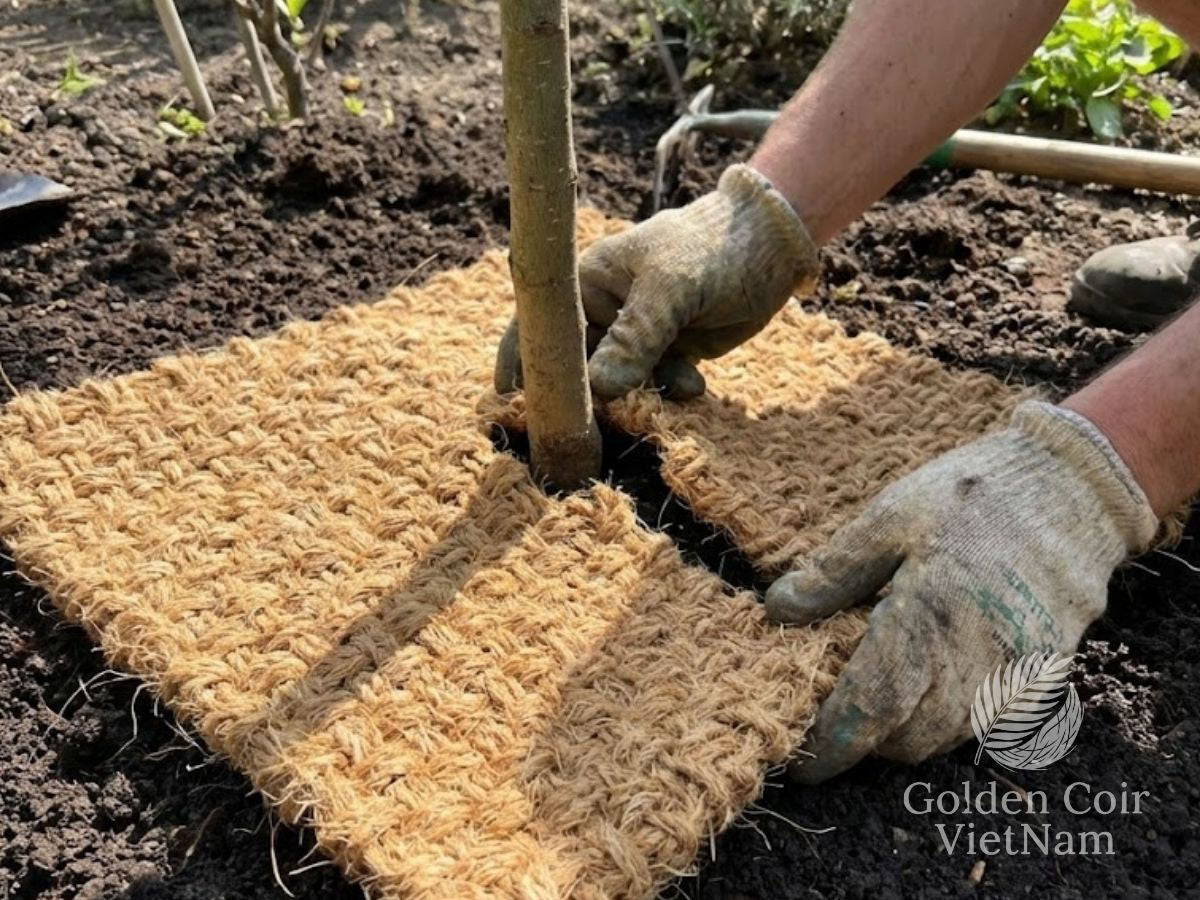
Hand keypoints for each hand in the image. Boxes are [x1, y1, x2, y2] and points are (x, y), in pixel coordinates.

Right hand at [494, 164, 818, 399]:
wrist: (774, 247)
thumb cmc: (715, 250)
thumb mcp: (672, 289)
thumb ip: (635, 339)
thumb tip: (599, 390)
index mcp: (585, 282)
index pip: (541, 329)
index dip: (523, 368)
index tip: (515, 409)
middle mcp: (601, 312)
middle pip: (576, 368)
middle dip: (591, 398)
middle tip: (607, 423)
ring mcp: (634, 337)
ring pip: (617, 386)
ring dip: (640, 397)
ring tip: (678, 385)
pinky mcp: (666, 356)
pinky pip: (652, 389)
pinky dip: (669, 394)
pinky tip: (695, 383)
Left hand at [765, 401, 1157, 782]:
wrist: (1074, 486)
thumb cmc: (974, 493)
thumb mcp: (890, 514)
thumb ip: (834, 570)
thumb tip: (778, 610)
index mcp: (931, 617)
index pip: (872, 709)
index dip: (834, 744)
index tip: (803, 762)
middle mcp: (979, 658)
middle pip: (908, 737)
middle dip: (865, 738)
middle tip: (833, 712)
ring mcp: (1018, 672)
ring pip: (948, 737)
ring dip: (906, 732)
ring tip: (875, 697)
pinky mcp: (1043, 672)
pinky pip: (985, 721)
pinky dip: (947, 718)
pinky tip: (927, 680)